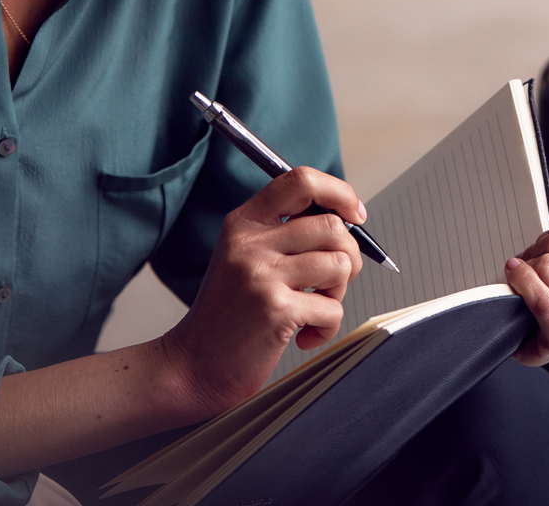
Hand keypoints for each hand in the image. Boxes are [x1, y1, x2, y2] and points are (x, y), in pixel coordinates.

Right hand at [159, 166, 364, 411]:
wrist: (193, 366)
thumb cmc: (229, 315)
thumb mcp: (246, 258)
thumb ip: (287, 234)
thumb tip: (349, 221)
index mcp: (244, 222)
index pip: (301, 181)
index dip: (339, 193)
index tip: (355, 214)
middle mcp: (250, 243)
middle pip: (332, 226)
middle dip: (349, 255)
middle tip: (333, 281)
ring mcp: (262, 275)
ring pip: (340, 265)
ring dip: (339, 293)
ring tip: (314, 308)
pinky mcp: (276, 310)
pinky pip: (333, 309)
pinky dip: (327, 328)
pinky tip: (304, 336)